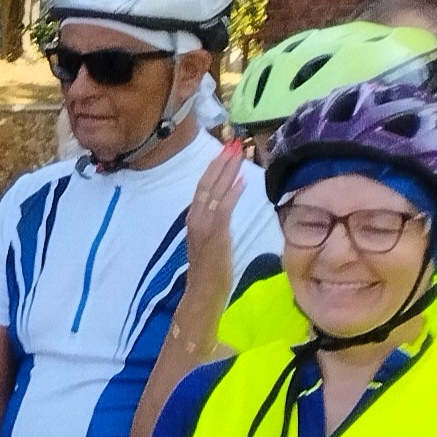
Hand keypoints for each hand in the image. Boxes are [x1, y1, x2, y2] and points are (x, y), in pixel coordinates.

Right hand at [185, 138, 246, 280]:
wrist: (203, 293)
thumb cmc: (211, 271)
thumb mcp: (212, 240)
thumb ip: (217, 220)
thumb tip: (228, 199)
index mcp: (194, 219)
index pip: (203, 187)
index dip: (214, 167)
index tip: (226, 151)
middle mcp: (195, 219)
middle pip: (206, 184)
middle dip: (220, 163)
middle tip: (233, 143)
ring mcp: (203, 227)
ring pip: (213, 192)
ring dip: (226, 172)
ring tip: (238, 154)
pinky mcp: (215, 235)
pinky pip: (223, 210)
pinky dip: (231, 194)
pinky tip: (242, 181)